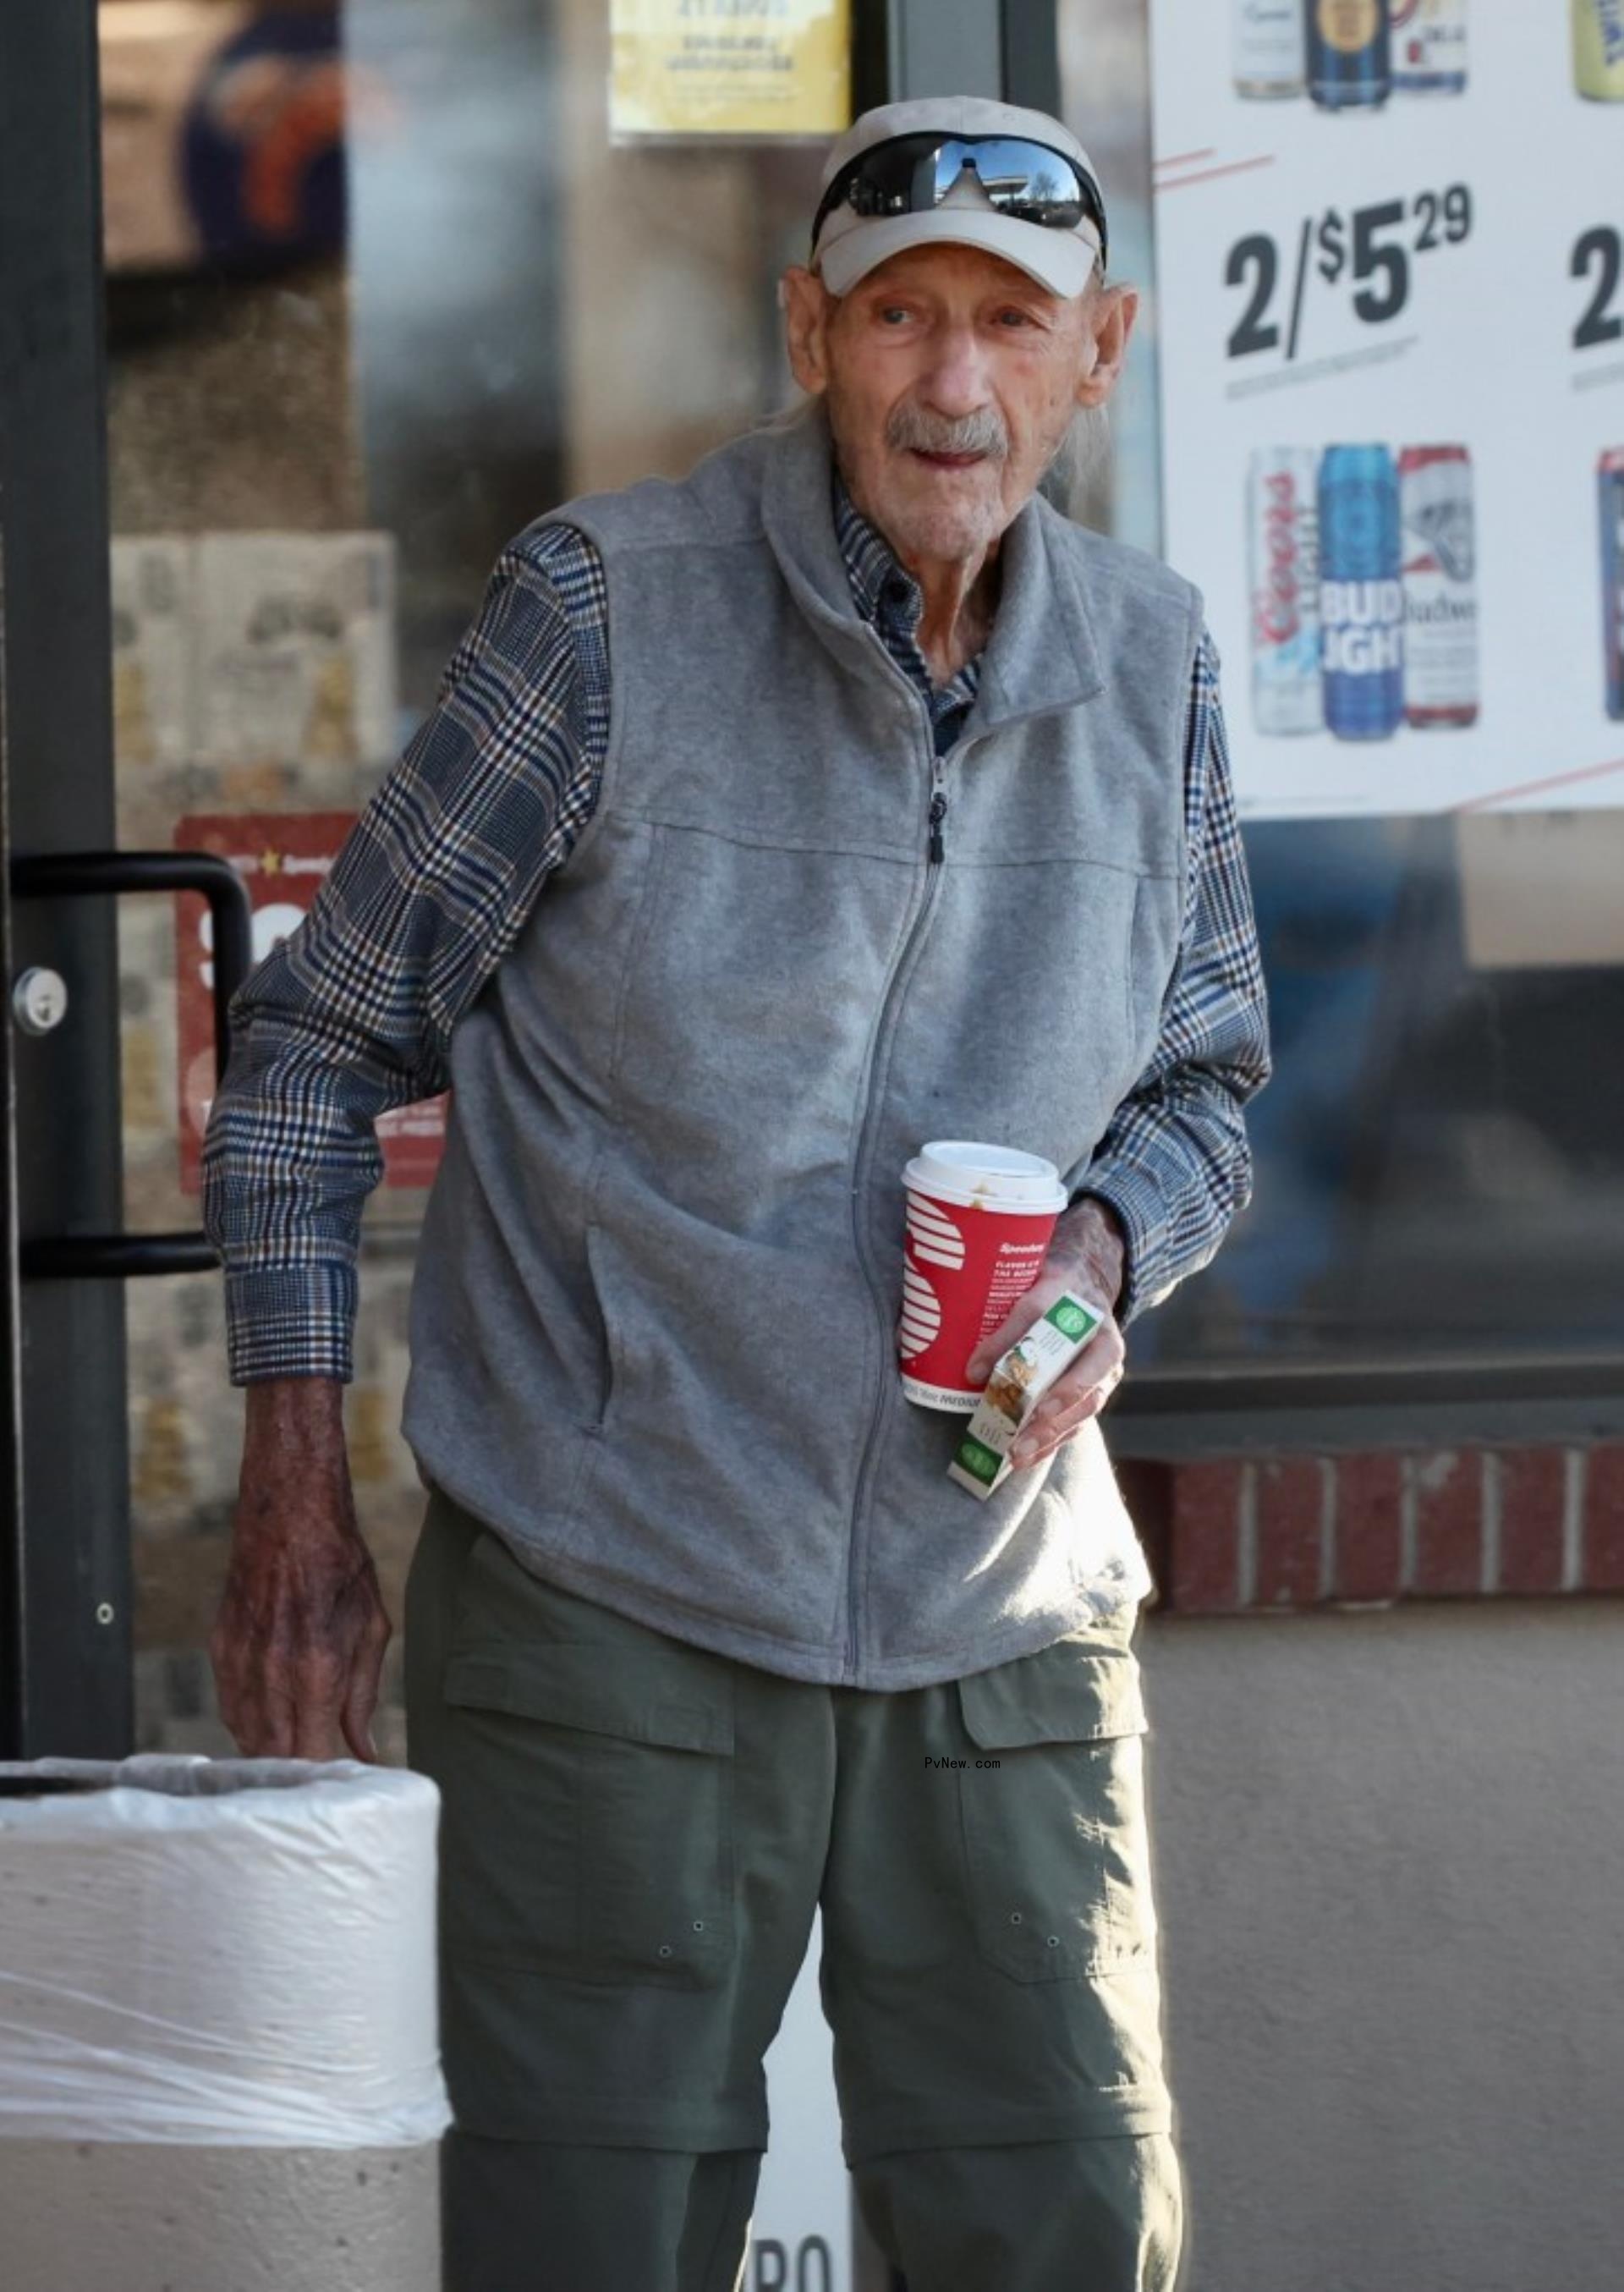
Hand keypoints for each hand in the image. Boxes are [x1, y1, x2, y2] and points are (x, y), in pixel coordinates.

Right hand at [209, 1378, 391, 1760]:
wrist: (289, 1513)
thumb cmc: (340, 1566)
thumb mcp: (370, 1628)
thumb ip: (363, 1696)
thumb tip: (365, 1750)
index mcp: (316, 1670)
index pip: (309, 1755)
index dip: (323, 1779)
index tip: (340, 1786)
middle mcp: (271, 1673)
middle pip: (273, 1756)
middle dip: (297, 1774)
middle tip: (320, 1780)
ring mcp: (238, 1662)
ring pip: (245, 1737)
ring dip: (271, 1751)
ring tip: (299, 1753)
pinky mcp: (219, 1648)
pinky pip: (230, 1706)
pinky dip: (249, 1722)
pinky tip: (273, 1720)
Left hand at [962, 1198, 1128, 1472]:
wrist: (1085, 1286)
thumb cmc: (1056, 1292)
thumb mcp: (1034, 1297)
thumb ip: (1005, 1333)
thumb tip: (973, 1372)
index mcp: (1097, 1328)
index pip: (1084, 1360)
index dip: (1062, 1384)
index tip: (1040, 1406)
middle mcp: (1106, 1356)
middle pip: (1086, 1391)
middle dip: (1054, 1418)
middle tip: (1023, 1436)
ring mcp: (1102, 1379)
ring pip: (1083, 1413)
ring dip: (1049, 1436)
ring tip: (1018, 1453)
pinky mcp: (1091, 1397)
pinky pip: (1075, 1424)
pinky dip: (1050, 1443)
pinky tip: (1026, 1457)